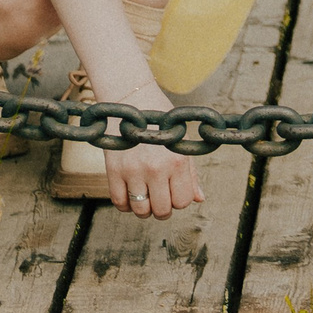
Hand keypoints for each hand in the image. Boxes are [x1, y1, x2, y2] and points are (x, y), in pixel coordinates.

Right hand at [103, 80, 202, 220]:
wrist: (134, 102)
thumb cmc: (162, 123)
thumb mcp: (181, 144)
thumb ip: (191, 174)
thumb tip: (199, 199)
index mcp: (178, 161)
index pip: (183, 201)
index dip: (180, 201)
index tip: (175, 193)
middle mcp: (156, 168)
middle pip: (162, 210)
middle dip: (163, 209)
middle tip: (161, 199)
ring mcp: (133, 170)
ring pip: (140, 211)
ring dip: (144, 210)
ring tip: (146, 197)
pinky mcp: (113, 170)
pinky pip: (119, 202)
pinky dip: (126, 205)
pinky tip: (131, 195)